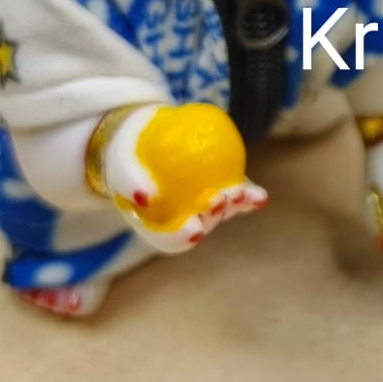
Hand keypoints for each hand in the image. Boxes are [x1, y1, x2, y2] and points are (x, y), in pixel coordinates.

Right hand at [100, 103, 265, 253]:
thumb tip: (144, 198)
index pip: (171, 240)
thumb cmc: (130, 160)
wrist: (146, 141)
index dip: (183, 238)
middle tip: (218, 201)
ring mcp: (207, 206)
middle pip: (203, 225)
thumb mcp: (122, 167)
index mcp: (159, 225)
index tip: (194, 231)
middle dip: (213, 218)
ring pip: (224, 211)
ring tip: (239, 194)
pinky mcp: (224, 188)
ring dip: (235, 206)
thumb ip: (129, 182)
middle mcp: (186, 220)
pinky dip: (250, 197)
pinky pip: (239, 193)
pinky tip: (260, 197)